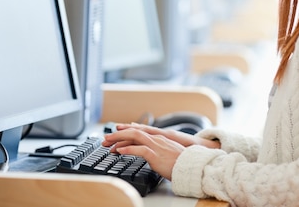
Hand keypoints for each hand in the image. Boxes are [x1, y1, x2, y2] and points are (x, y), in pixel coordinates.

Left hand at [101, 123, 219, 179]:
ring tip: (108, 144)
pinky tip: (119, 151)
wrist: (193, 166)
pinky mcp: (156, 154)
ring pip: (134, 137)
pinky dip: (127, 149)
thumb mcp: (168, 154)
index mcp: (159, 138)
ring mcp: (156, 145)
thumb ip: (158, 151)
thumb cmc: (182, 163)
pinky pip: (139, 149)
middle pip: (134, 131)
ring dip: (119, 139)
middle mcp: (156, 139)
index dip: (126, 132)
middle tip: (105, 139)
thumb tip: (150, 155)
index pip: (139, 131)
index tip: (115, 133)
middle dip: (118, 134)